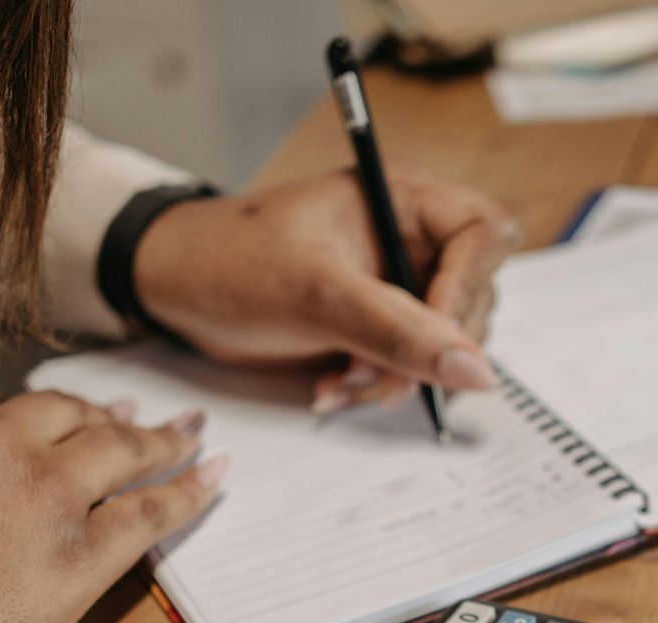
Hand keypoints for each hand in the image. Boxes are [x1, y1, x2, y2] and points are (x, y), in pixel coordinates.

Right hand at [0, 393, 225, 622]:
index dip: (31, 418)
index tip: (52, 418)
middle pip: (66, 414)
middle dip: (102, 413)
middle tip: (134, 415)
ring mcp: (44, 495)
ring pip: (120, 450)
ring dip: (160, 441)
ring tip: (187, 436)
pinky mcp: (81, 554)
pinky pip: (151, 511)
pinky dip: (190, 490)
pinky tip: (214, 477)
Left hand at [132, 165, 522, 412]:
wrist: (172, 291)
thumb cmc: (229, 262)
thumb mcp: (316, 294)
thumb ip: (400, 332)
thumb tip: (477, 372)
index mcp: (402, 199)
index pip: (484, 235)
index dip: (467, 290)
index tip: (432, 337)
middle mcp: (409, 238)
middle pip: (471, 300)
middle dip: (424, 349)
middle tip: (368, 370)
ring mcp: (397, 284)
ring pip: (444, 345)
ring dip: (397, 377)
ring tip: (339, 382)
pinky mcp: (378, 325)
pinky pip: (410, 366)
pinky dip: (377, 386)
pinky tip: (332, 387)